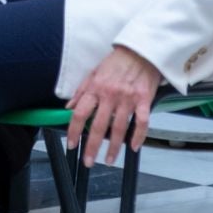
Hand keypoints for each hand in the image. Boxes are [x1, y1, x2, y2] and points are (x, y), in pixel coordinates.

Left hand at [63, 46, 161, 167]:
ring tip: (108, 159)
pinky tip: (133, 147)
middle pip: (99, 126)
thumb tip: (69, 107)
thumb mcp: (93, 72)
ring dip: (113, 147)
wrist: (140, 51)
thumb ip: (81, 91)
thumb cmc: (116, 62)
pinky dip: (138, 136)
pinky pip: (141, 122)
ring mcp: (128, 99)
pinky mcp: (144, 100)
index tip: (71, 144)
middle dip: (92, 147)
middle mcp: (110, 95)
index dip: (74, 131)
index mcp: (96, 88)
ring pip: (119, 128)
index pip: (80, 113)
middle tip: (88, 161)